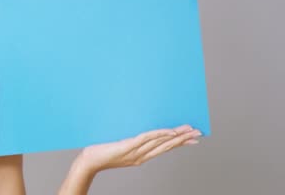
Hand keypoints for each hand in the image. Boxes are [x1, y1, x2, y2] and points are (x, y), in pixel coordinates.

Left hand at [72, 124, 201, 174]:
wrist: (87, 161)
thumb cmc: (100, 152)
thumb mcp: (118, 145)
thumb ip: (129, 138)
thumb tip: (136, 124)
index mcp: (140, 155)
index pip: (164, 148)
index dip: (179, 143)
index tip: (193, 138)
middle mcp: (141, 155)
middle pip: (166, 146)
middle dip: (184, 139)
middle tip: (199, 132)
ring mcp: (135, 152)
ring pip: (160, 142)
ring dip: (176, 136)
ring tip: (189, 130)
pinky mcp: (127, 146)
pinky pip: (146, 139)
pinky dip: (159, 135)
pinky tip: (169, 132)